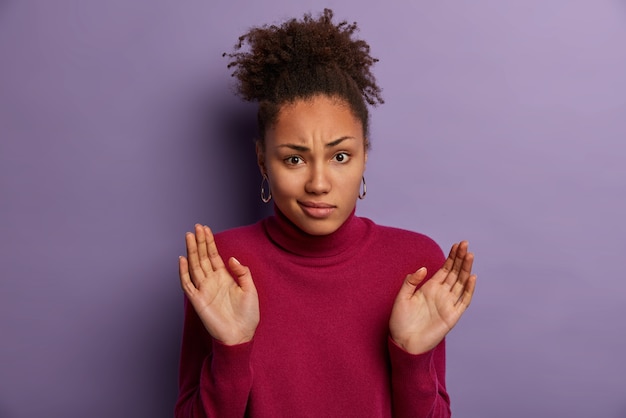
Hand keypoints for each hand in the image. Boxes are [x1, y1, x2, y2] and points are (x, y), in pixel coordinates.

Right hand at [179, 224, 259, 344]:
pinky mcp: (197, 300)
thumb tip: (231, 258)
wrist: (241, 336)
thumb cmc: (247, 315)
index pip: (213, 255)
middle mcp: (212, 281)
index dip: (209, 242)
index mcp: (224, 277)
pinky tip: (182, 259)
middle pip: (202, 257)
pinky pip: (188, 284)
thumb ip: (242, 272)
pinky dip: (183, 272)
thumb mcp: (250, 290)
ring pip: (194, 266)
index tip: (205, 229)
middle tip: (196, 227)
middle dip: (199, 242)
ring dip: (191, 251)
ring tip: (189, 236)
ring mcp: (203, 290)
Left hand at [389, 241, 476, 354]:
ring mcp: (448, 304)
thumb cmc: (400, 321)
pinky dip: (469, 289)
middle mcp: (441, 294)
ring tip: (469, 255)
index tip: (457, 244)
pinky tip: (472, 277)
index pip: (445, 269)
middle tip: (465, 244)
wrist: (403, 343)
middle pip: (455, 273)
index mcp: (429, 288)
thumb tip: (423, 268)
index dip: (452, 257)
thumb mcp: (402, 297)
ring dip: (466, 269)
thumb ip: (411, 282)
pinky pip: (463, 301)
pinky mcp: (452, 316)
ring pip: (461, 283)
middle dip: (460, 258)